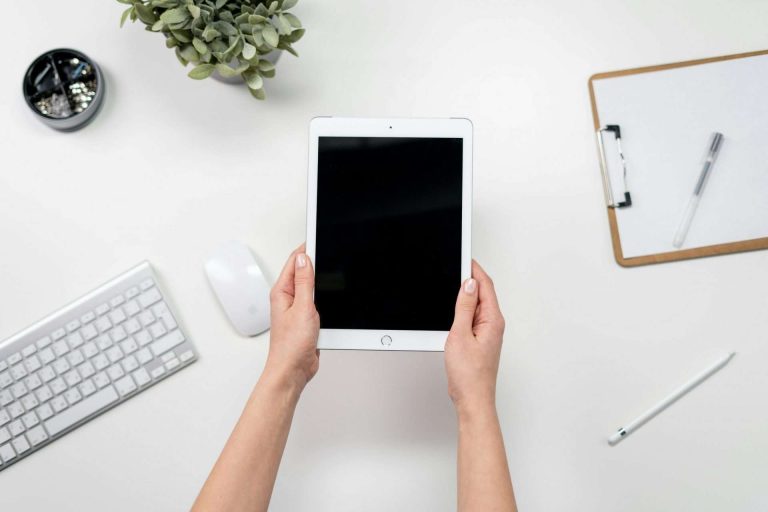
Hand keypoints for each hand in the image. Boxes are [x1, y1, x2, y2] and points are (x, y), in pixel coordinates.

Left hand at [264, 244, 320, 390]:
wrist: (293, 370)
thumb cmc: (290, 345)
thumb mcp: (302, 308)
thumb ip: (304, 282)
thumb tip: (304, 258)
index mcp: (282, 291)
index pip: (295, 261)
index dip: (307, 248)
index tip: (319, 236)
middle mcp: (288, 298)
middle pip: (303, 271)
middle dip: (315, 259)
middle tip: (328, 247)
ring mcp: (297, 308)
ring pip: (311, 286)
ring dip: (321, 278)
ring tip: (329, 264)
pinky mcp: (307, 318)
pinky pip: (316, 300)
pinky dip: (324, 295)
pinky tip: (331, 293)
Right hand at [445, 261, 505, 412]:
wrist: (473, 399)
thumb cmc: (469, 374)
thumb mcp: (461, 334)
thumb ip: (465, 307)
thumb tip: (468, 284)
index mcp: (492, 320)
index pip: (485, 285)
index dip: (474, 269)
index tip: (464, 258)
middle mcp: (493, 324)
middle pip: (483, 292)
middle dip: (469, 278)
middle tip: (455, 266)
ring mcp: (487, 332)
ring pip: (478, 305)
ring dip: (466, 294)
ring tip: (452, 284)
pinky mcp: (480, 340)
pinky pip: (473, 317)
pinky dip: (464, 309)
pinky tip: (454, 309)